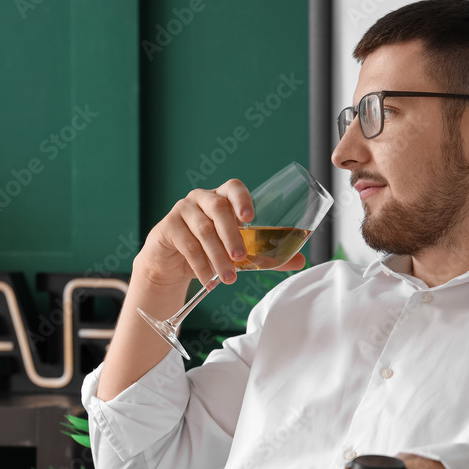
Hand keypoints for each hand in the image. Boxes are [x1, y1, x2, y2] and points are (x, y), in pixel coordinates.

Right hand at [138, 179, 306, 288]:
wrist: (172, 263)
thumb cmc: (209, 251)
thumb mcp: (238, 253)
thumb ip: (265, 255)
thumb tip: (301, 261)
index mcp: (222, 198)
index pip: (233, 187)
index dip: (242, 198)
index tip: (250, 217)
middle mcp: (201, 199)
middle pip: (218, 208)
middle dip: (232, 234)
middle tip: (241, 258)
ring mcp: (182, 211)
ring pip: (202, 230)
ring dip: (217, 256)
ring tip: (229, 278)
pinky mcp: (167, 227)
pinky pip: (186, 245)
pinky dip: (200, 266)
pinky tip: (209, 281)